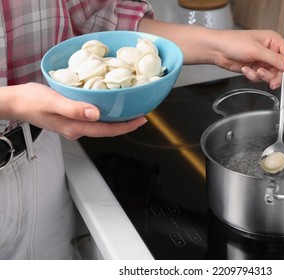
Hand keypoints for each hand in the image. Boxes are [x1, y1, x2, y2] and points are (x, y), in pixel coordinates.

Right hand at [3, 82, 146, 139]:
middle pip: (107, 129)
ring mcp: (73, 126)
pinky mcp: (70, 119)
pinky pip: (93, 119)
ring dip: (116, 119)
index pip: (107, 130)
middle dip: (125, 124)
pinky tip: (108, 105)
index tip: (141, 120)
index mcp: (75, 127)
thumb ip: (74, 108)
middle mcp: (77, 129)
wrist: (15, 103)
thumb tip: (96, 114)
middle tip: (141, 114)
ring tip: (130, 110)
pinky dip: (105, 114)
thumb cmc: (31, 101)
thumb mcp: (53, 102)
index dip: (126, 126)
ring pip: (101, 125)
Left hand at [211, 29, 283, 88]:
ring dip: (263, 76)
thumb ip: (276, 60)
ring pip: (271, 75)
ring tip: (255, 71)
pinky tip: (245, 69)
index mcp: (274, 41)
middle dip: (277, 76)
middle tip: (273, 82)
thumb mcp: (257, 51)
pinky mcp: (254, 68)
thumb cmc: (233, 42)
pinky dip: (253, 76)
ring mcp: (262, 61)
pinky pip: (260, 78)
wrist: (216, 50)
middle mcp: (270, 51)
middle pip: (283, 69)